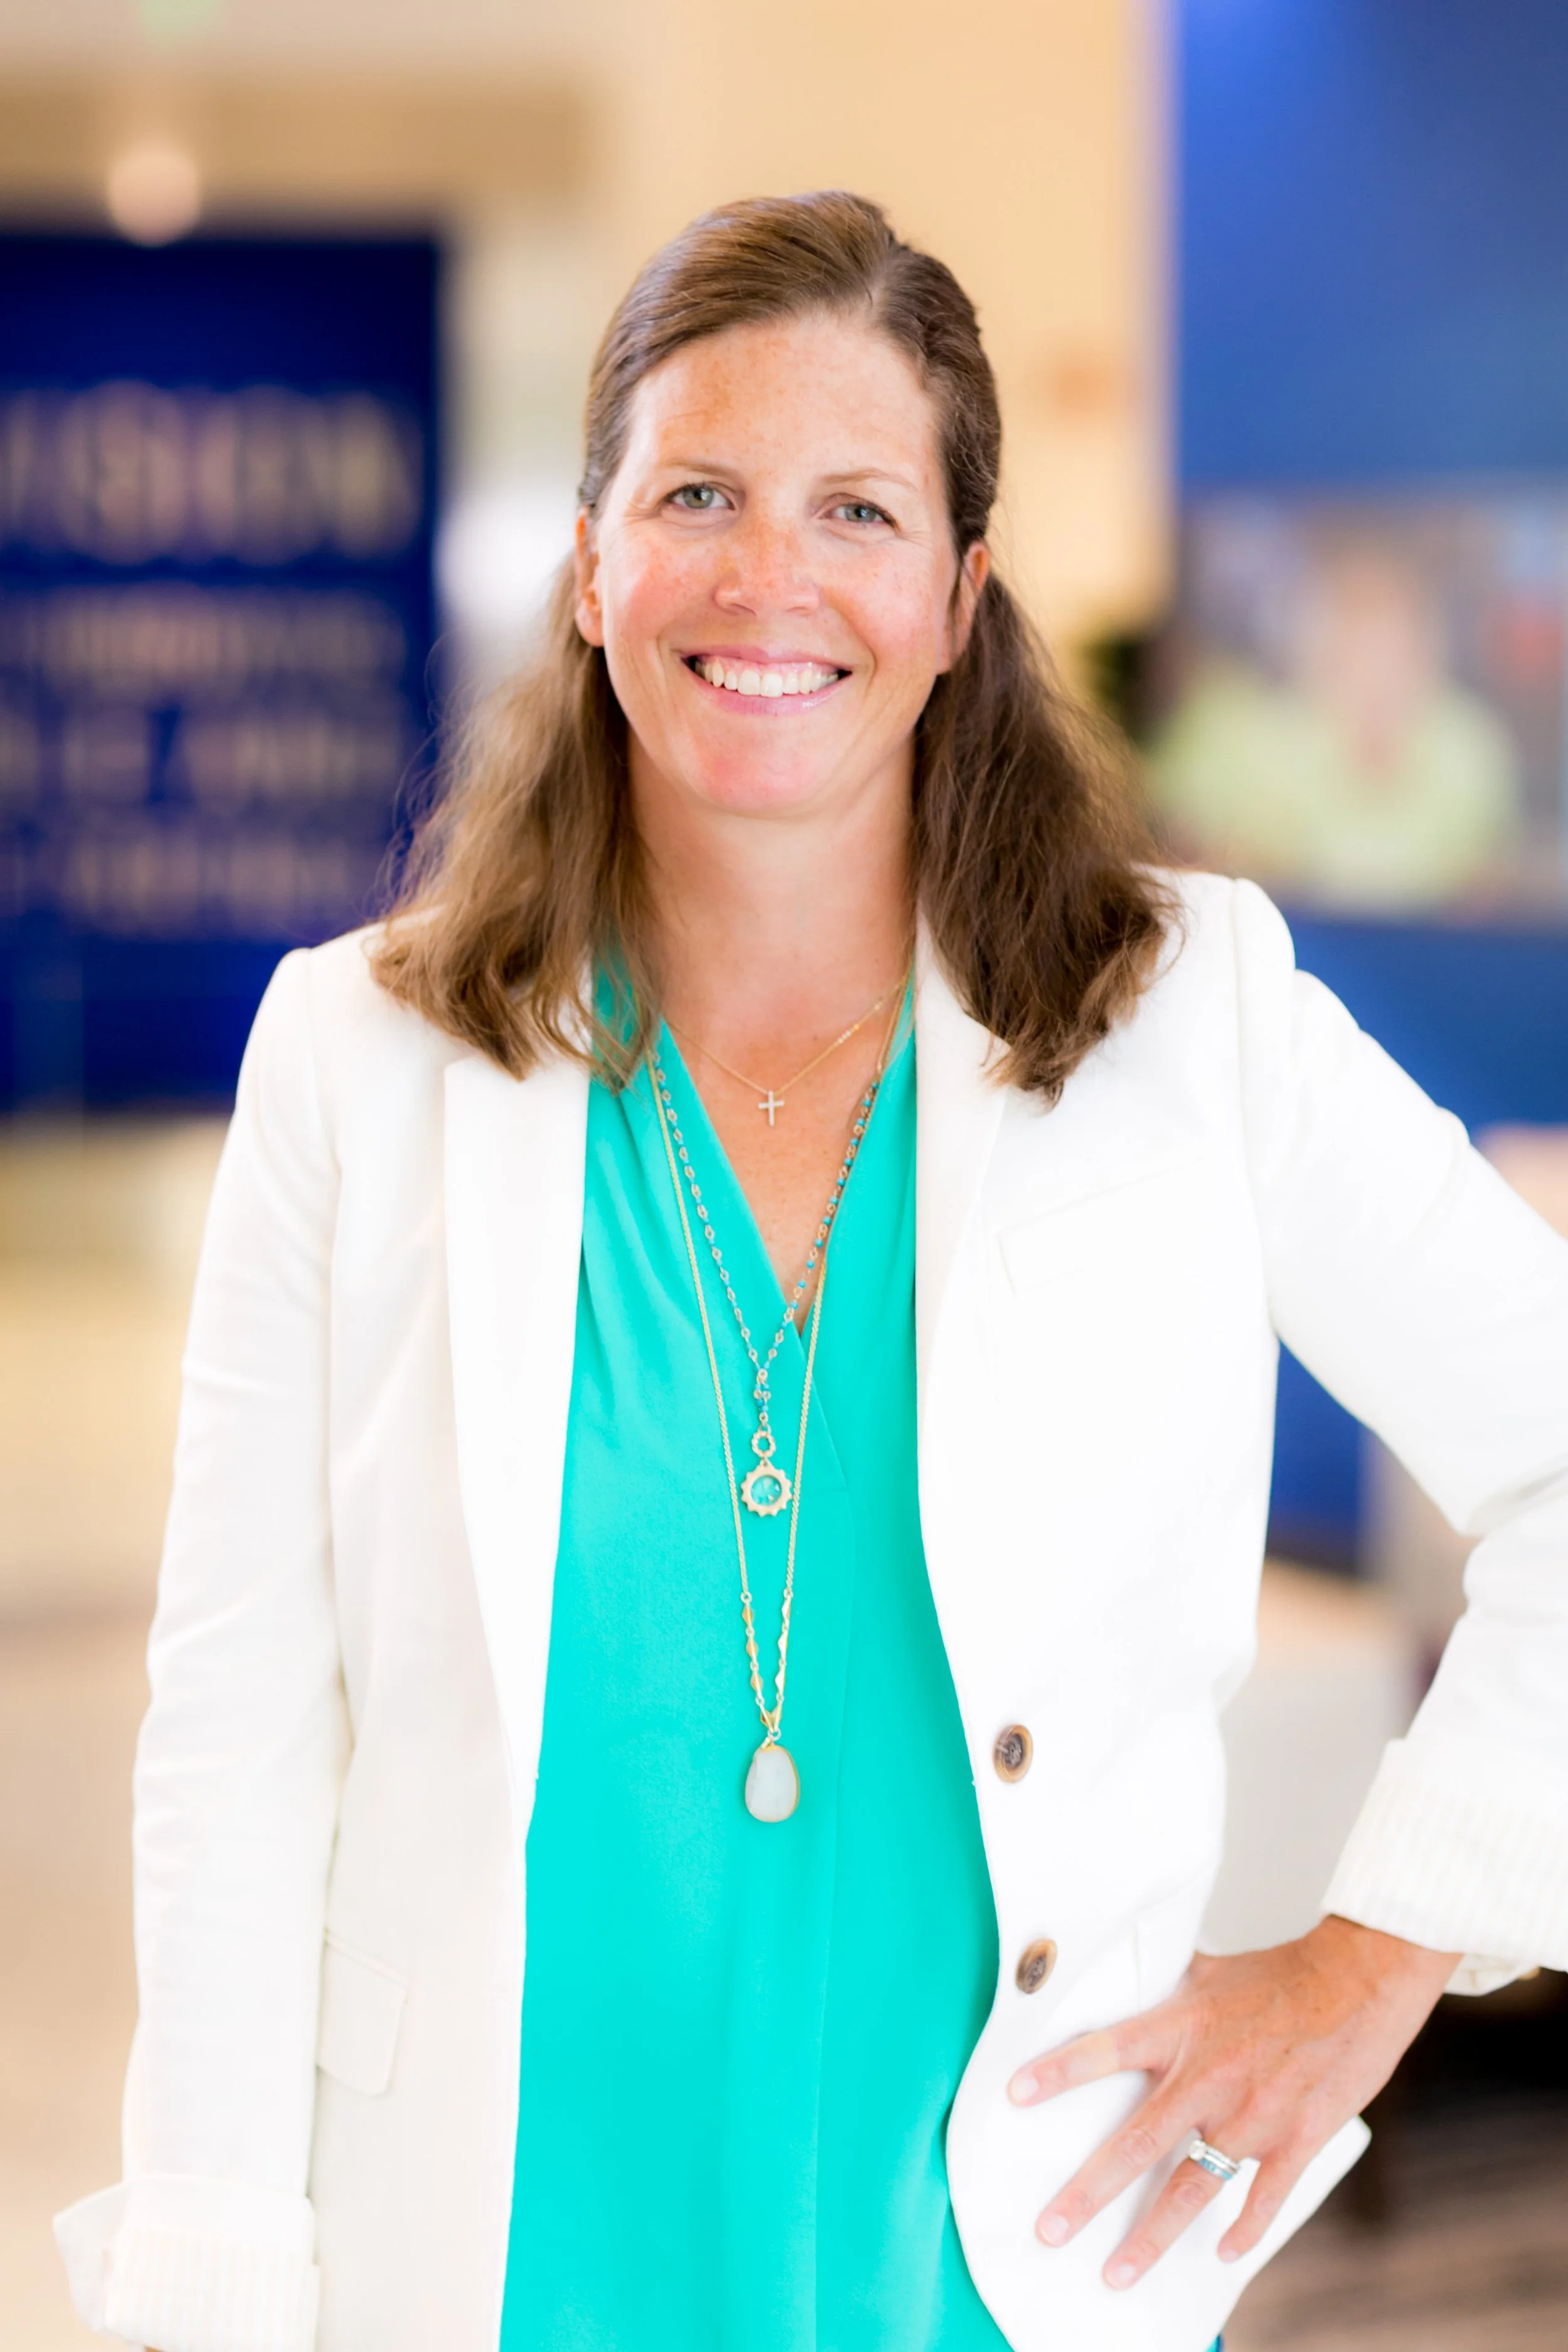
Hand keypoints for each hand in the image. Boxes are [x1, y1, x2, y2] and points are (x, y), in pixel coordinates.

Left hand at [1006, 1914, 1457, 2288]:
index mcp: (1184, 2027)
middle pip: (1138, 2142)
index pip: (1107, 2049)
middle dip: (1089, 2193)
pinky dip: (1245, 2231)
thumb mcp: (1210, 1973)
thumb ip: (1165, 1989)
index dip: (1060, 2071)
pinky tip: (1225, 2254)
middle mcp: (1210, 2075)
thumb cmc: (1283, 1975)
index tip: (1016, 2095)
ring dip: (1152, 2237)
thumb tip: (1121, 1980)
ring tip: (1117, 2272)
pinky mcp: (1297, 2137)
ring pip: (1193, 2188)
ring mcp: (1253, 2114)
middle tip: (1050, 2230)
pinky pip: (1265, 2198)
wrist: (1359, 1980)